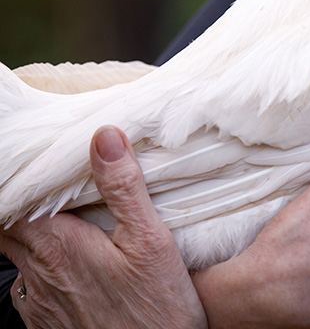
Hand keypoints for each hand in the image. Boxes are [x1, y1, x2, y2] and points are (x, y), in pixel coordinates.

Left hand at [0, 127, 206, 328]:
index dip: (25, 179)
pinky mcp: (47, 322)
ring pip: (16, 255)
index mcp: (60, 244)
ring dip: (30, 232)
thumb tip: (105, 137)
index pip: (17, 200)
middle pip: (10, 225)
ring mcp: (40, 301)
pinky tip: (68, 262)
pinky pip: (28, 285)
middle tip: (51, 185)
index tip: (41, 162)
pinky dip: (39, 265)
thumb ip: (124, 188)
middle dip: (24, 202)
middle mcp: (40, 272)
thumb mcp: (150, 241)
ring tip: (60, 217)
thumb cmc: (156, 311)